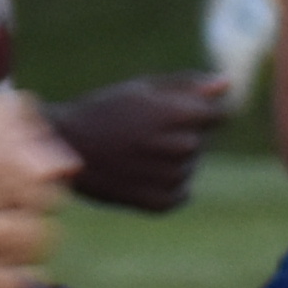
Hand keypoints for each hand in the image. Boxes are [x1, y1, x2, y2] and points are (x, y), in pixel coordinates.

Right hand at [48, 69, 229, 216]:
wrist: (62, 150)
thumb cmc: (101, 112)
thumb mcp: (139, 90)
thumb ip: (186, 86)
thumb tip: (226, 84)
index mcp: (177, 115)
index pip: (219, 115)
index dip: (198, 111)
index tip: (172, 112)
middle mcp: (179, 148)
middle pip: (201, 140)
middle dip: (179, 134)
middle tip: (141, 133)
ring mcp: (172, 178)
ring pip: (189, 166)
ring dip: (170, 159)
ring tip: (134, 153)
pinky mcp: (162, 203)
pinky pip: (180, 190)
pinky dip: (163, 183)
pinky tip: (135, 173)